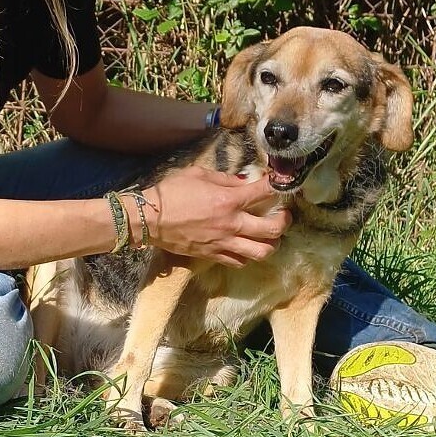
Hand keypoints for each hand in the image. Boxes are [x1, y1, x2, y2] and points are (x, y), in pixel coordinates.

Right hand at [142, 165, 291, 266]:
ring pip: (262, 252)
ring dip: (271, 244)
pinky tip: (247, 247)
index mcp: (229, 200)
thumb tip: (244, 182)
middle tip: (283, 216)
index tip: (280, 183)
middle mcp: (232, 224)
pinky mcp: (213, 255)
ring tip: (269, 237)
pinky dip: (248, 256)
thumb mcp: (199, 174)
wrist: (150, 219)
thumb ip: (226, 179)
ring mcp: (224, 243)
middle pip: (273, 229)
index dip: (278, 186)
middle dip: (284, 221)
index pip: (265, 192)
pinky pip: (240, 261)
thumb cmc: (172, 192)